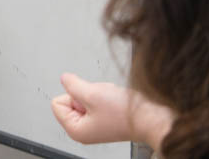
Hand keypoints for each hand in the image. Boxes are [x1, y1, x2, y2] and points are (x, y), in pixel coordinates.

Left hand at [50, 73, 173, 149]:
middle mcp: (83, 129)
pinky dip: (104, 95)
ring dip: (96, 93)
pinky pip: (95, 97)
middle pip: (69, 98)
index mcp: (75, 130)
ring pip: (83, 96)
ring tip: (110, 102)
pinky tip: (115, 101)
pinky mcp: (103, 117)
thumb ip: (72, 84)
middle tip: (102, 101)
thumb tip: (64, 78)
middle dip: (85, 94)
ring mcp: (94, 123)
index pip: (56, 102)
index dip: (72, 96)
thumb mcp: (92, 93)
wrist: (151, 117)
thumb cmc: (126, 113)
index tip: (89, 101)